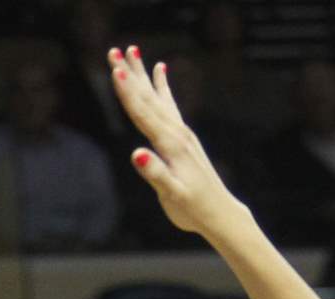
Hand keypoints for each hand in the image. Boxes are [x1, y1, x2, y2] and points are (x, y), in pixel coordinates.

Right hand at [108, 46, 248, 238]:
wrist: (219, 213)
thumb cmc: (193, 208)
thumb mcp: (172, 195)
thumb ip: (155, 173)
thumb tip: (137, 153)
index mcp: (170, 145)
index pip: (144, 114)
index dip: (128, 92)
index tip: (116, 69)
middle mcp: (177, 133)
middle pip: (149, 99)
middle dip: (131, 75)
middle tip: (115, 51)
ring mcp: (182, 133)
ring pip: (158, 98)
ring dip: (143, 75)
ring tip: (133, 51)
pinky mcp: (183, 138)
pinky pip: (170, 105)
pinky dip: (163, 87)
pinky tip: (161, 72)